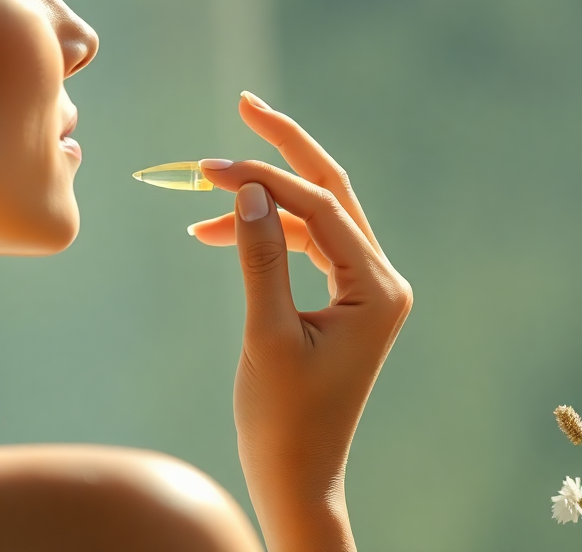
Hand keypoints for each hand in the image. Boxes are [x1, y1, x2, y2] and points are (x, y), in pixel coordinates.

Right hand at [189, 92, 412, 551]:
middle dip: (286, 150)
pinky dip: (266, 235)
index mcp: (378, 288)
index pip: (321, 209)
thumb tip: (245, 187)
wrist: (297, 477)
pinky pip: (306, 246)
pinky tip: (216, 231)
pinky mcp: (345, 300)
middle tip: (246, 103)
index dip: (264, 179)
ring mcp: (366, 289)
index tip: (207, 167)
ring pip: (316, 217)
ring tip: (200, 191)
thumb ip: (258, 258)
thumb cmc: (283, 419)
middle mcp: (382, 280)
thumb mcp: (265, 334)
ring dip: (262, 202)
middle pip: (332, 193)